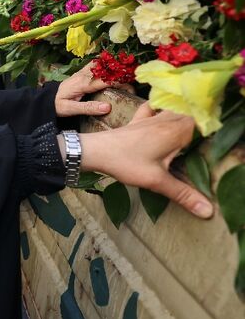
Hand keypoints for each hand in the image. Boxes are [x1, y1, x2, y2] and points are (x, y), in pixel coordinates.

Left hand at [55, 63, 133, 116]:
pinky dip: (107, 64)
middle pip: (107, 70)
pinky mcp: (82, 73)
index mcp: (83, 83)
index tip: (132, 89)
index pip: (106, 80)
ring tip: (129, 68)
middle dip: (122, 72)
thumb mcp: (70, 109)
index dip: (121, 83)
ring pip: (102, 64)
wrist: (46, 98)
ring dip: (115, 65)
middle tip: (135, 77)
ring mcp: (83, 72)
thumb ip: (88, 108)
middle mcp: (84, 74)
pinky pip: (97, 64)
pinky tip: (115, 66)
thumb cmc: (57, 105)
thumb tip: (108, 107)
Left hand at [79, 104, 212, 218]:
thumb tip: (209, 212)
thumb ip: (183, 194)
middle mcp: (167, 119)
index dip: (213, 123)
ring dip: (185, 110)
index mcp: (177, 130)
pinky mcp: (138, 120)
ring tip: (195, 118)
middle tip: (211, 127)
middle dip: (203, 117)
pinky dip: (159, 106)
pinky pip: (153, 107)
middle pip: (192, 111)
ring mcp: (152, 117)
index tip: (223, 133)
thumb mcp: (156, 181)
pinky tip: (161, 111)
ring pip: (174, 107)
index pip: (204, 119)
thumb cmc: (126, 163)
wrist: (94, 150)